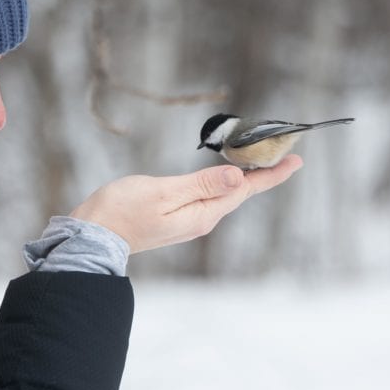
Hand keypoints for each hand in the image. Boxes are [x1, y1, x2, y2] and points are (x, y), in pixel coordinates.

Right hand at [69, 155, 302, 254]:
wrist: (94, 236)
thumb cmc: (122, 211)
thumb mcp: (163, 192)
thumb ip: (201, 184)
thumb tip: (237, 176)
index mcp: (203, 214)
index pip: (245, 189)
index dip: (271, 174)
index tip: (296, 159)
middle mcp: (202, 219)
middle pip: (240, 192)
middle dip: (263, 173)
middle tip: (284, 153)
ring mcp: (190, 220)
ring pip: (226, 194)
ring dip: (245, 177)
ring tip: (262, 160)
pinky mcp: (177, 217)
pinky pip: (211, 197)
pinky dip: (224, 182)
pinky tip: (226, 174)